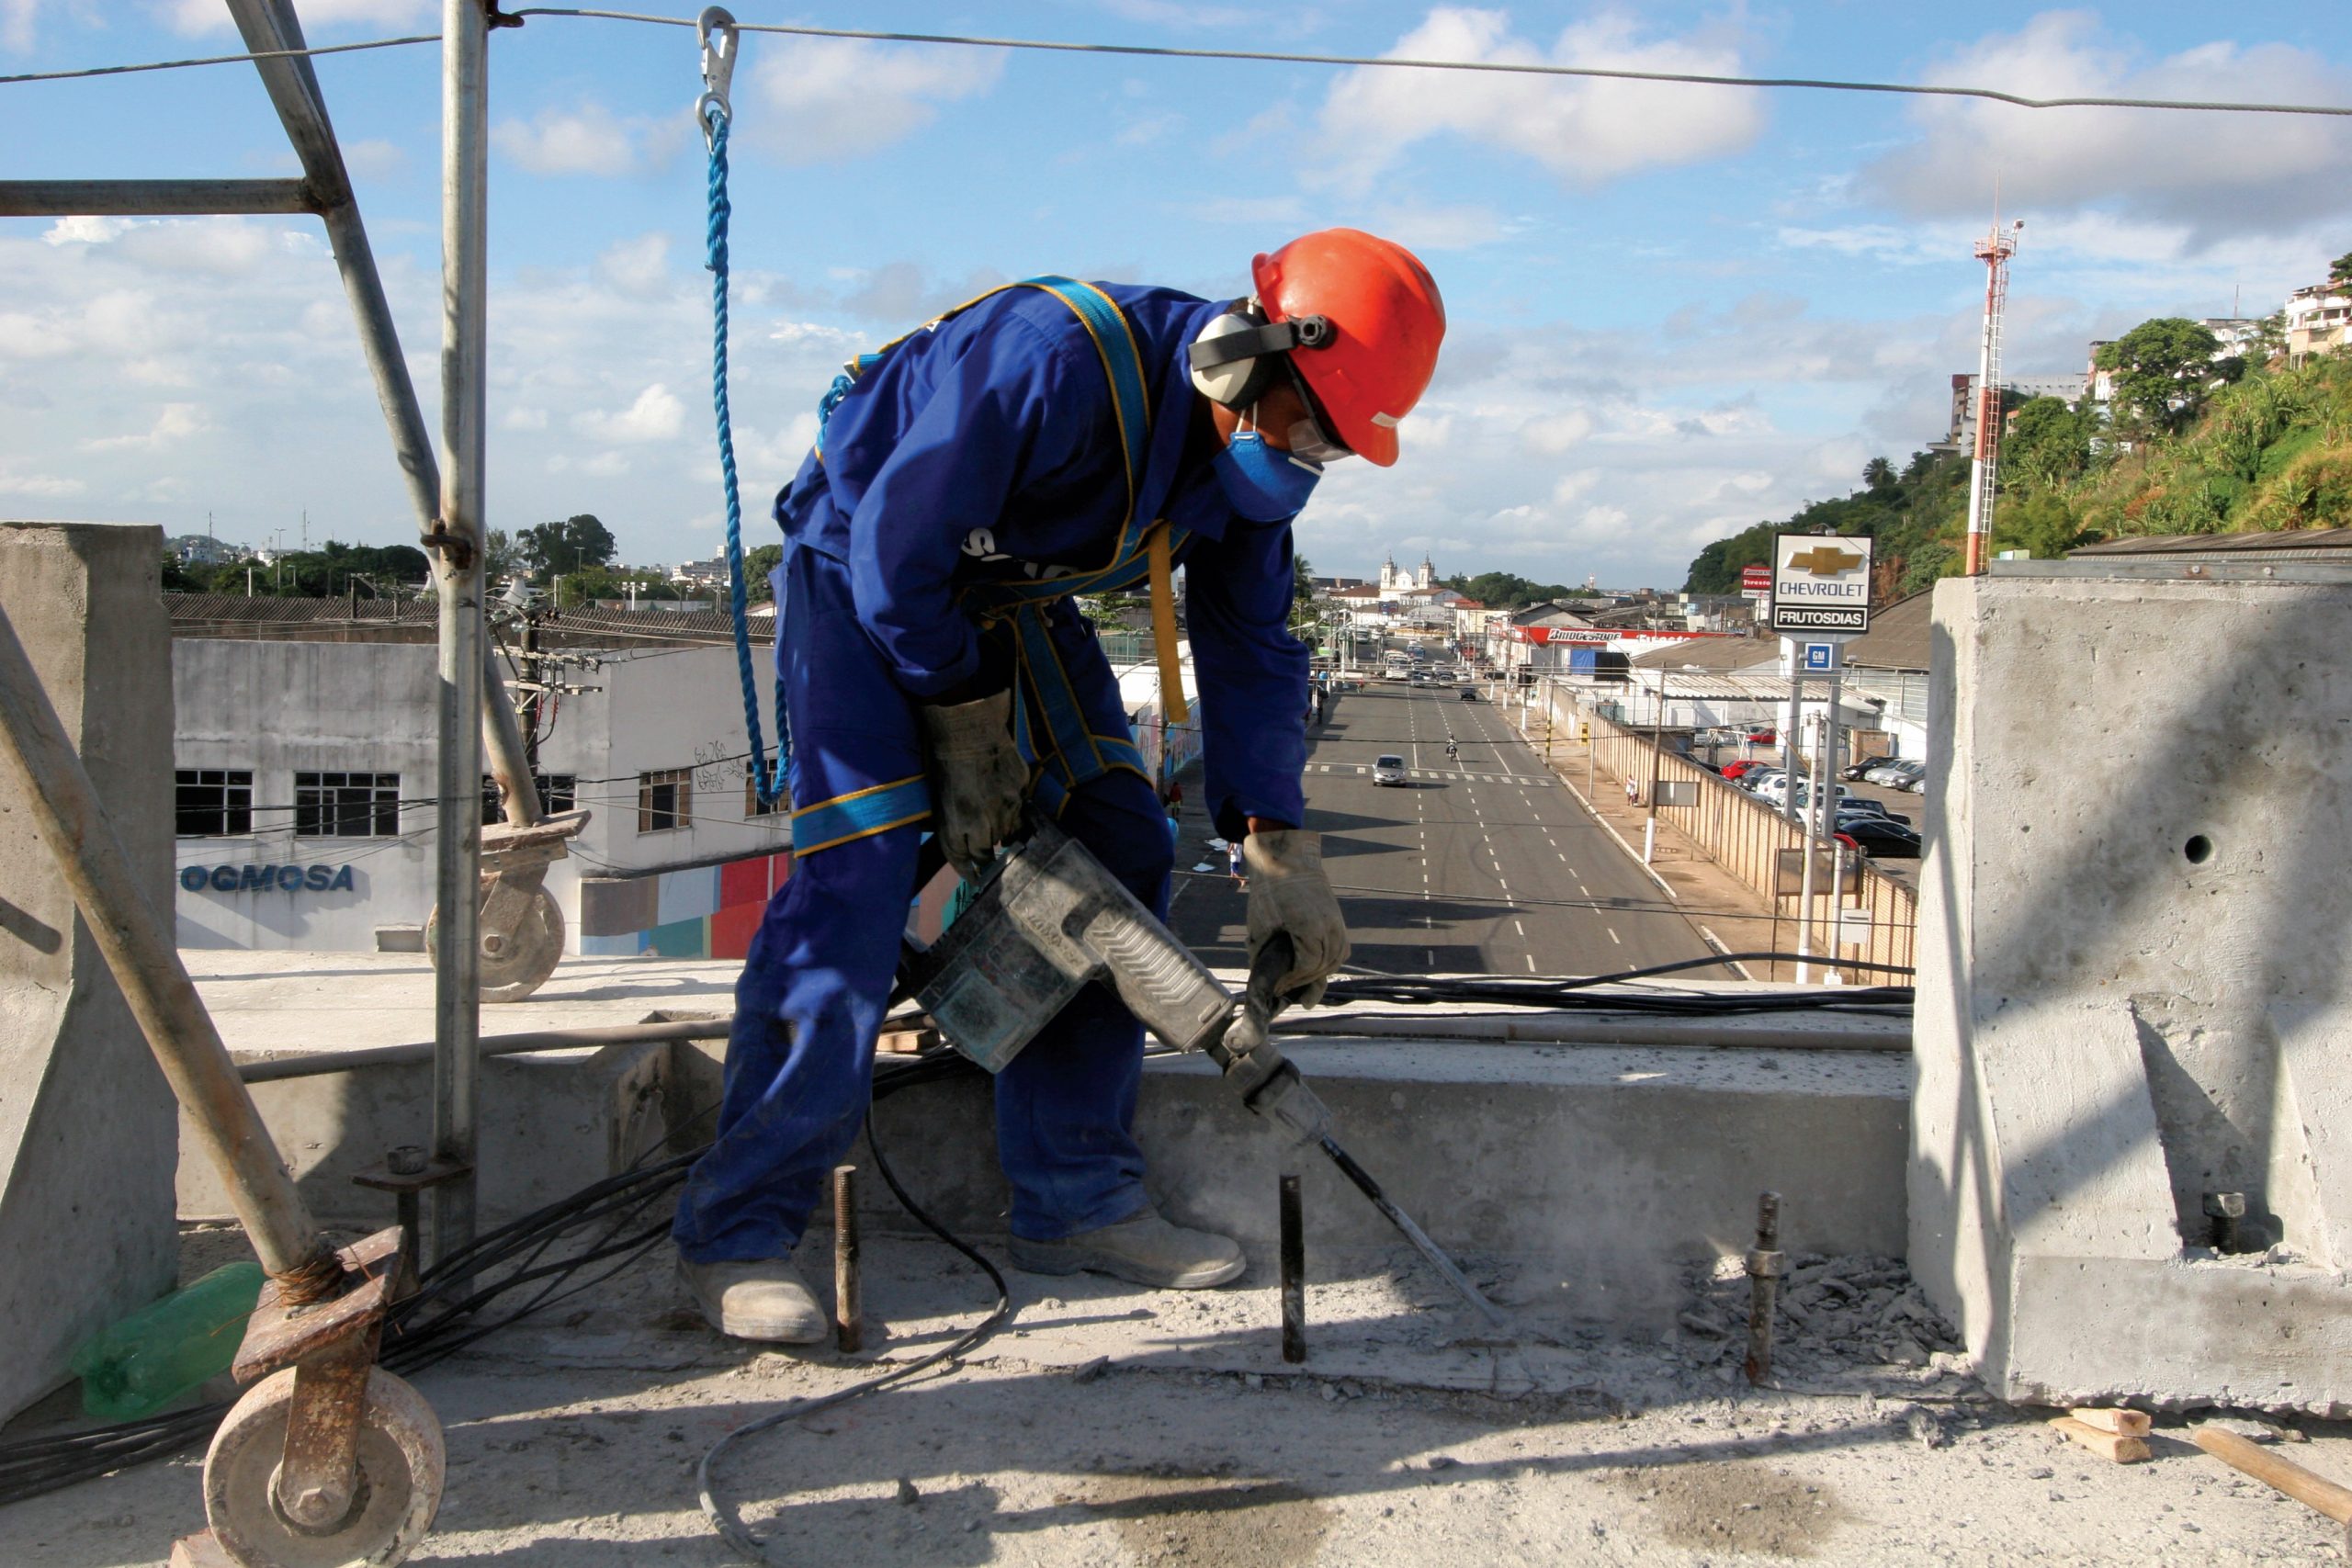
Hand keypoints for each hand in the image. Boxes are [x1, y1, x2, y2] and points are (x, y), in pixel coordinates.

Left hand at [917, 690, 1026, 879]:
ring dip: (1001, 833)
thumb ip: (951, 828)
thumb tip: (965, 852)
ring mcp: (1007, 805)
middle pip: (989, 849)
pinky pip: (1019, 809)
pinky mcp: (1021, 790)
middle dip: (985, 853)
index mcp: (959, 824)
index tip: (975, 879)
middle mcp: (984, 820)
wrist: (968, 730)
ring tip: (997, 829)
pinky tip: (1006, 803)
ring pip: (1008, 832)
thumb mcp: (940, 800)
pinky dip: (1012, 811)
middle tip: (986, 853)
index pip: (967, 858)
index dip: (970, 870)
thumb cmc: (945, 764)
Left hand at [1242, 828, 1347, 1005]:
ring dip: (1320, 974)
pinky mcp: (1338, 919)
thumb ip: (1262, 953)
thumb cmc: (1269, 891)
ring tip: (1304, 985)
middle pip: (1324, 965)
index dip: (1294, 980)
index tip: (1280, 987)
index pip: (1308, 965)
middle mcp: (1328, 925)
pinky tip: (1320, 968)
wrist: (1287, 861)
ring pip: (1336, 958)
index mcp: (1308, 926)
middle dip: (1306, 981)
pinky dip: (1332, 960)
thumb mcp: (1260, 923)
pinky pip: (1342, 947)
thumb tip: (1263, 978)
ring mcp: (1336, 922)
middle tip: (1289, 991)